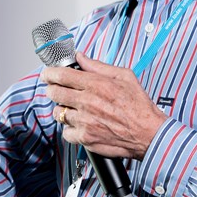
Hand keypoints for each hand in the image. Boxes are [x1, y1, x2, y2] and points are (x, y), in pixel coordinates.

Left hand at [42, 53, 165, 159]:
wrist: (148, 133)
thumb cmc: (139, 106)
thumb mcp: (124, 76)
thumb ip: (98, 66)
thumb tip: (81, 57)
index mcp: (96, 85)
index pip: (61, 75)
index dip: (50, 73)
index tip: (48, 74)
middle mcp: (87, 102)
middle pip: (54, 93)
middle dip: (52, 89)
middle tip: (57, 90)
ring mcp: (85, 121)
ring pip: (58, 113)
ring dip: (62, 110)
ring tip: (73, 109)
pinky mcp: (85, 138)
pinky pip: (65, 132)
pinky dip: (70, 129)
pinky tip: (79, 125)